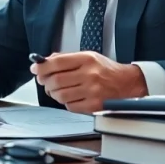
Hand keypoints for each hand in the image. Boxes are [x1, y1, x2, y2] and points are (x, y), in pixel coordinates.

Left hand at [29, 51, 146, 113]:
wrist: (128, 84)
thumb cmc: (106, 70)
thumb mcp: (89, 57)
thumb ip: (67, 58)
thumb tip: (44, 62)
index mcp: (87, 59)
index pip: (57, 62)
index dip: (42, 67)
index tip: (35, 69)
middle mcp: (89, 74)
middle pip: (55, 80)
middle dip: (46, 82)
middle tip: (45, 82)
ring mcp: (92, 91)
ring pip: (60, 95)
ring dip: (54, 94)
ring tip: (58, 90)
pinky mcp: (94, 106)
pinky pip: (69, 106)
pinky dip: (66, 102)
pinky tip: (72, 97)